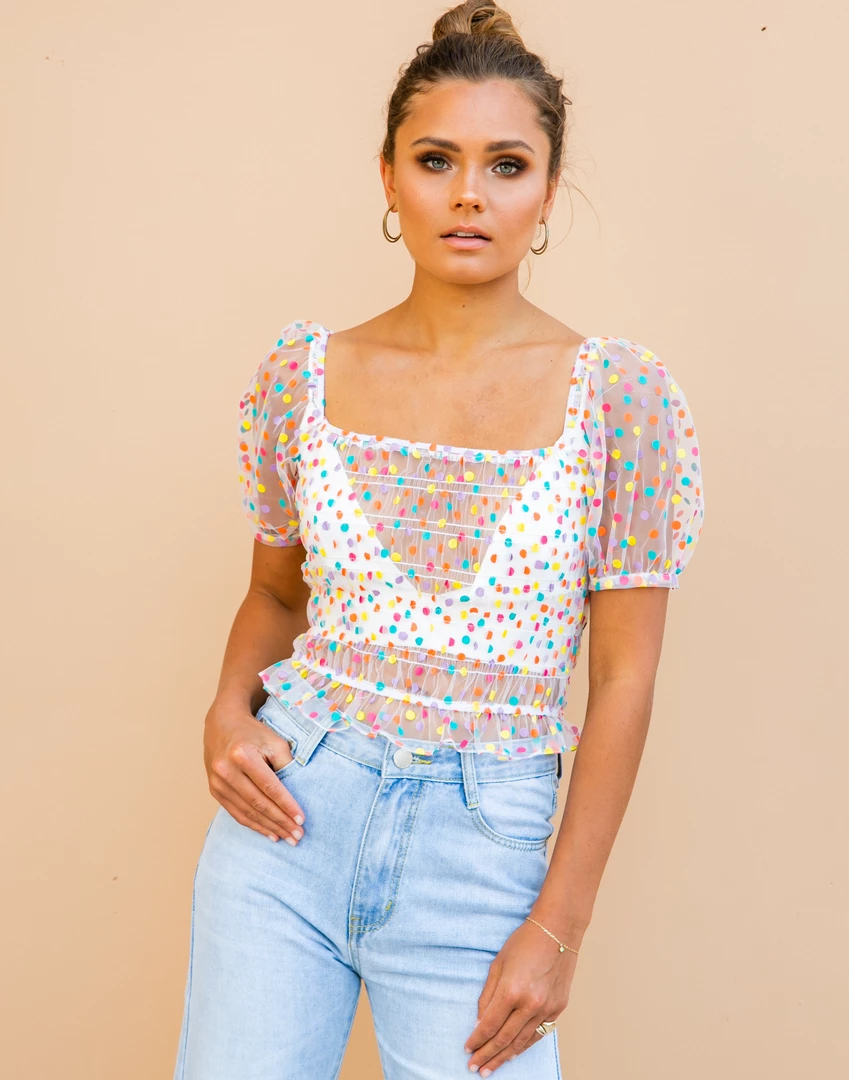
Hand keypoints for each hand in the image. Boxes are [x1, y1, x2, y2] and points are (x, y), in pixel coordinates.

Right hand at [203, 696, 305, 844]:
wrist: (223, 724)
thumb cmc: (253, 733)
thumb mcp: (274, 741)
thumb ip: (286, 765)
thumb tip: (297, 794)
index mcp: (242, 755)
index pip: (269, 787)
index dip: (286, 805)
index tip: (302, 820)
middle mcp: (226, 770)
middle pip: (258, 803)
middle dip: (280, 821)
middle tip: (298, 836)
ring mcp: (217, 782)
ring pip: (247, 812)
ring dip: (269, 828)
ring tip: (287, 837)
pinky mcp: (214, 790)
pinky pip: (236, 813)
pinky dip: (254, 825)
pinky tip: (269, 832)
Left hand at [463, 919, 576, 1074]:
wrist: (557, 931)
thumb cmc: (524, 943)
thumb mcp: (498, 964)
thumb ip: (488, 995)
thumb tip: (480, 1021)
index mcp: (511, 991)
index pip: (489, 1025)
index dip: (476, 1040)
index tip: (467, 1050)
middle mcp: (530, 1004)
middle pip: (504, 1039)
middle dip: (487, 1055)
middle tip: (474, 1067)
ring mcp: (546, 1008)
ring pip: (521, 1042)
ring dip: (504, 1057)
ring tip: (490, 1067)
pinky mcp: (558, 1009)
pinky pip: (538, 1034)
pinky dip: (524, 1046)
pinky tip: (514, 1053)